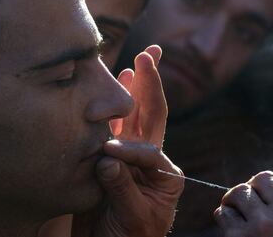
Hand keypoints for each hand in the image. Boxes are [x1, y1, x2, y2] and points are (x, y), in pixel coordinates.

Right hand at [71, 47, 182, 236]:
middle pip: (152, 115)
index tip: (107, 156)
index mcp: (165, 173)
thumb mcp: (134, 218)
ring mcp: (130, 157)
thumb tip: (108, 159)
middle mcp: (150, 159)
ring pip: (132, 117)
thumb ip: (123, 189)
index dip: (129, 147)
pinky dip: (111, 109)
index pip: (150, 147)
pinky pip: (112, 129)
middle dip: (151, 84)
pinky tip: (113, 90)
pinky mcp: (110, 159)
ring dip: (132, 90)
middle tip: (151, 53)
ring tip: (133, 64)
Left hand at [215, 171, 272, 236]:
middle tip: (248, 203)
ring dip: (234, 202)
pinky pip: (224, 214)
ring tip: (236, 213)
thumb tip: (266, 190)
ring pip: (239, 192)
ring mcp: (264, 225)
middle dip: (253, 189)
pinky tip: (230, 229)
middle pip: (263, 179)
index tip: (268, 203)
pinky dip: (223, 218)